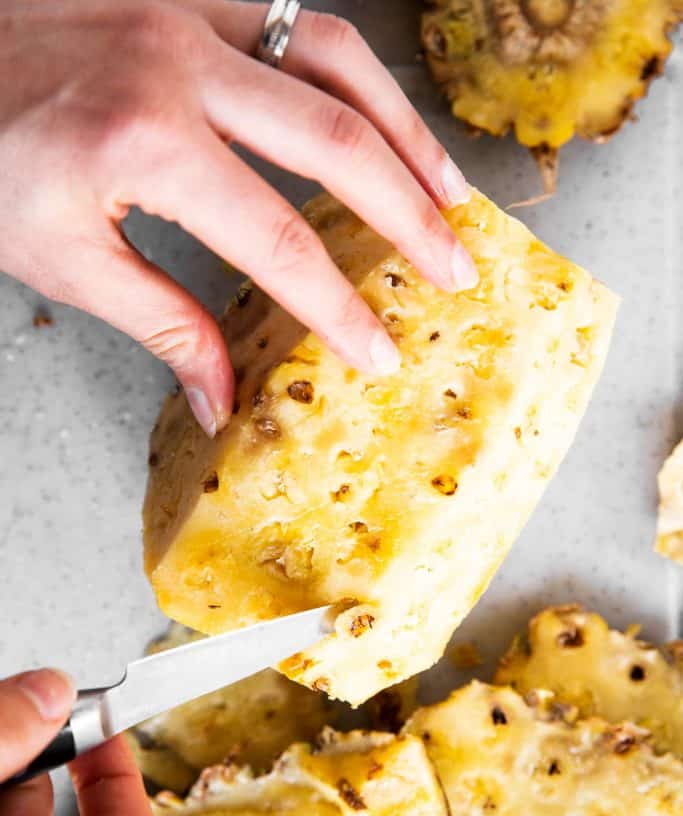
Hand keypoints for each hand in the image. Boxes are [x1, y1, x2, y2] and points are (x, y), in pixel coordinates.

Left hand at [0, 0, 476, 436]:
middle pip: (337, 141)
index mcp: (147, 141)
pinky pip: (297, 22)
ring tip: (451, 192)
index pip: (278, 239)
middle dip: (410, 214)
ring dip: (405, 130)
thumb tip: (219, 398)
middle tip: (456, 269)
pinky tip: (378, 118)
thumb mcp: (56, 254)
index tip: (379, 351)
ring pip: (336, 59)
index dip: (338, 305)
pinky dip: (353, 74)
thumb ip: (158, 322)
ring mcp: (190, 12)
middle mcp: (181, 64)